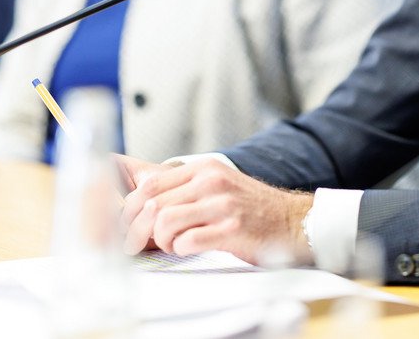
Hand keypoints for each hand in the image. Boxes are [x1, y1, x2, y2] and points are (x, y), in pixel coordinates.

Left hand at [119, 158, 313, 264]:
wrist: (291, 221)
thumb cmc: (250, 208)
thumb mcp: (217, 185)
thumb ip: (183, 185)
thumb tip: (141, 187)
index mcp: (204, 169)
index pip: (151, 184)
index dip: (131, 208)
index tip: (126, 225)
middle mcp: (211, 182)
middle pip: (153, 204)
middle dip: (137, 229)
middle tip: (134, 245)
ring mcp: (222, 205)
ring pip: (165, 222)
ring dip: (161, 241)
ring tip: (173, 244)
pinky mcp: (231, 230)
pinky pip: (187, 241)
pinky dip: (180, 250)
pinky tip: (189, 249)